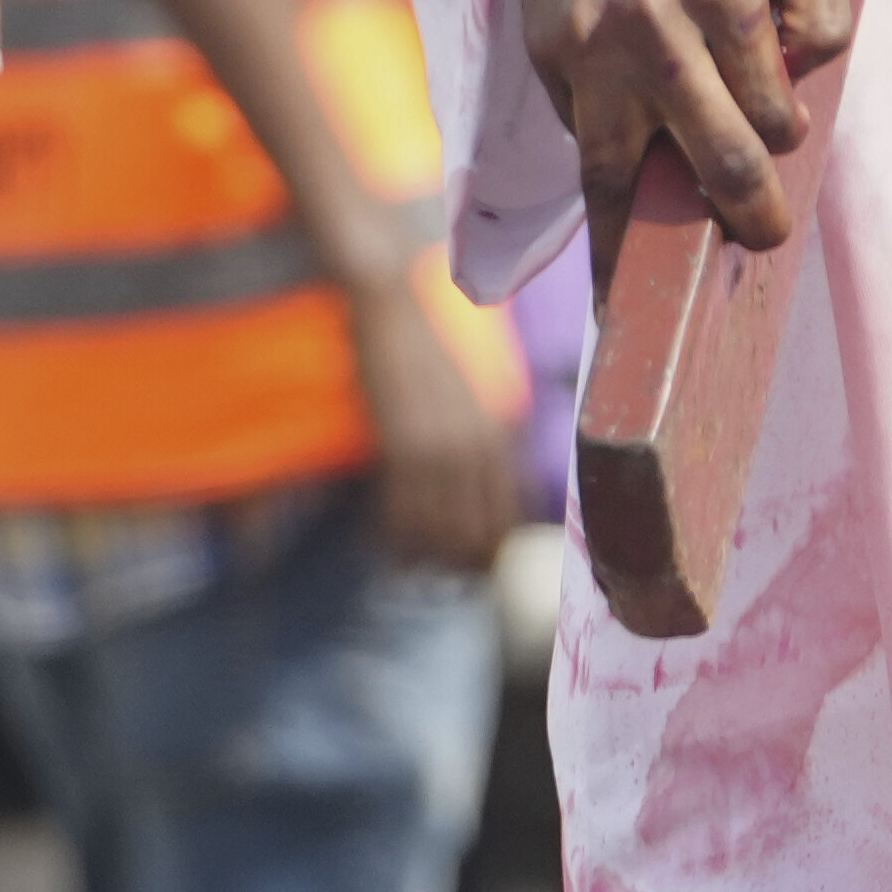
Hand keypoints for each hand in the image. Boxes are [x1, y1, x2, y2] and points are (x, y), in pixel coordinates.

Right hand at [349, 272, 528, 582]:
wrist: (392, 310)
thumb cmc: (424, 351)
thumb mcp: (470, 396)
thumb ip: (482, 440)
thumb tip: (485, 495)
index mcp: (498, 435)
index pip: (506, 515)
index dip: (491, 554)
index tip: (474, 572)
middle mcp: (476, 445)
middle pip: (476, 532)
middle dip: (459, 567)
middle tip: (439, 580)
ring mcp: (440, 447)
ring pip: (439, 530)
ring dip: (423, 559)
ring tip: (409, 570)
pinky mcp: (402, 445)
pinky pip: (402, 511)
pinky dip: (394, 538)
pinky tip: (385, 544)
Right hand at [496, 0, 848, 259]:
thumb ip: (828, 0)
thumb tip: (805, 79)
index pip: (771, 107)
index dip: (783, 132)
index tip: (782, 133)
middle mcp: (655, 27)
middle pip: (712, 153)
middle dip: (745, 214)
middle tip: (761, 239)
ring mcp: (593, 52)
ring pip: (617, 175)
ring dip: (638, 247)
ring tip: (641, 310)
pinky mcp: (551, 63)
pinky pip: (582, 143)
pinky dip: (602, 189)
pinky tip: (615, 245)